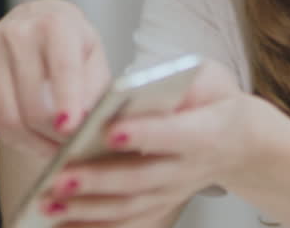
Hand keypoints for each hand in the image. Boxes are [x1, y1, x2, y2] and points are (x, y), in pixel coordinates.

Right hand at [0, 0, 111, 157]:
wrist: (39, 23)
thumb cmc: (74, 47)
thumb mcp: (96, 62)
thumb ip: (95, 94)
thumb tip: (85, 128)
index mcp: (56, 23)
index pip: (63, 69)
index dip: (67, 102)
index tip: (71, 130)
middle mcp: (18, 29)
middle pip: (32, 103)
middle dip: (52, 136)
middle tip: (71, 153)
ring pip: (6, 117)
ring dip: (32, 144)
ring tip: (53, 151)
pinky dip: (10, 138)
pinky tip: (30, 140)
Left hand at [34, 59, 255, 225]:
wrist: (240, 142)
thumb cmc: (216, 101)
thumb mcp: (210, 76)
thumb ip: (179, 77)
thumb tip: (138, 84)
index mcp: (205, 132)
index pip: (173, 134)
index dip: (144, 134)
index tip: (110, 132)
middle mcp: (187, 170)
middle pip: (141, 179)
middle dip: (98, 180)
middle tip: (61, 176)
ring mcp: (172, 193)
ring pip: (129, 207)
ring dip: (86, 209)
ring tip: (48, 202)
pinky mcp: (159, 206)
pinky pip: (126, 223)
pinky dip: (95, 227)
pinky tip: (62, 223)